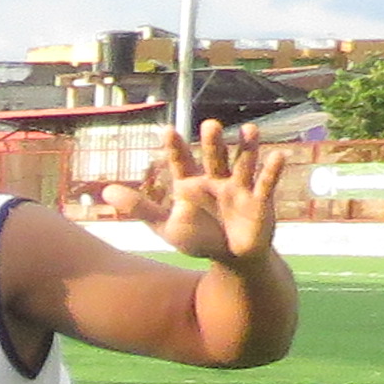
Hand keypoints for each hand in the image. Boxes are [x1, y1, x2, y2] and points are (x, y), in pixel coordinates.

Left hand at [148, 118, 287, 262]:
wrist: (232, 259)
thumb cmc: (199, 238)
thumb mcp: (165, 226)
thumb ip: (140, 208)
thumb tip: (105, 190)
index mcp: (192, 185)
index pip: (182, 163)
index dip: (175, 148)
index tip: (166, 130)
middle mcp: (216, 181)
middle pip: (214, 158)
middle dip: (213, 143)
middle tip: (209, 125)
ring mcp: (239, 189)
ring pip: (243, 164)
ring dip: (247, 148)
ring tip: (250, 129)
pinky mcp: (260, 201)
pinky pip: (266, 184)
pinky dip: (272, 170)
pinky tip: (278, 155)